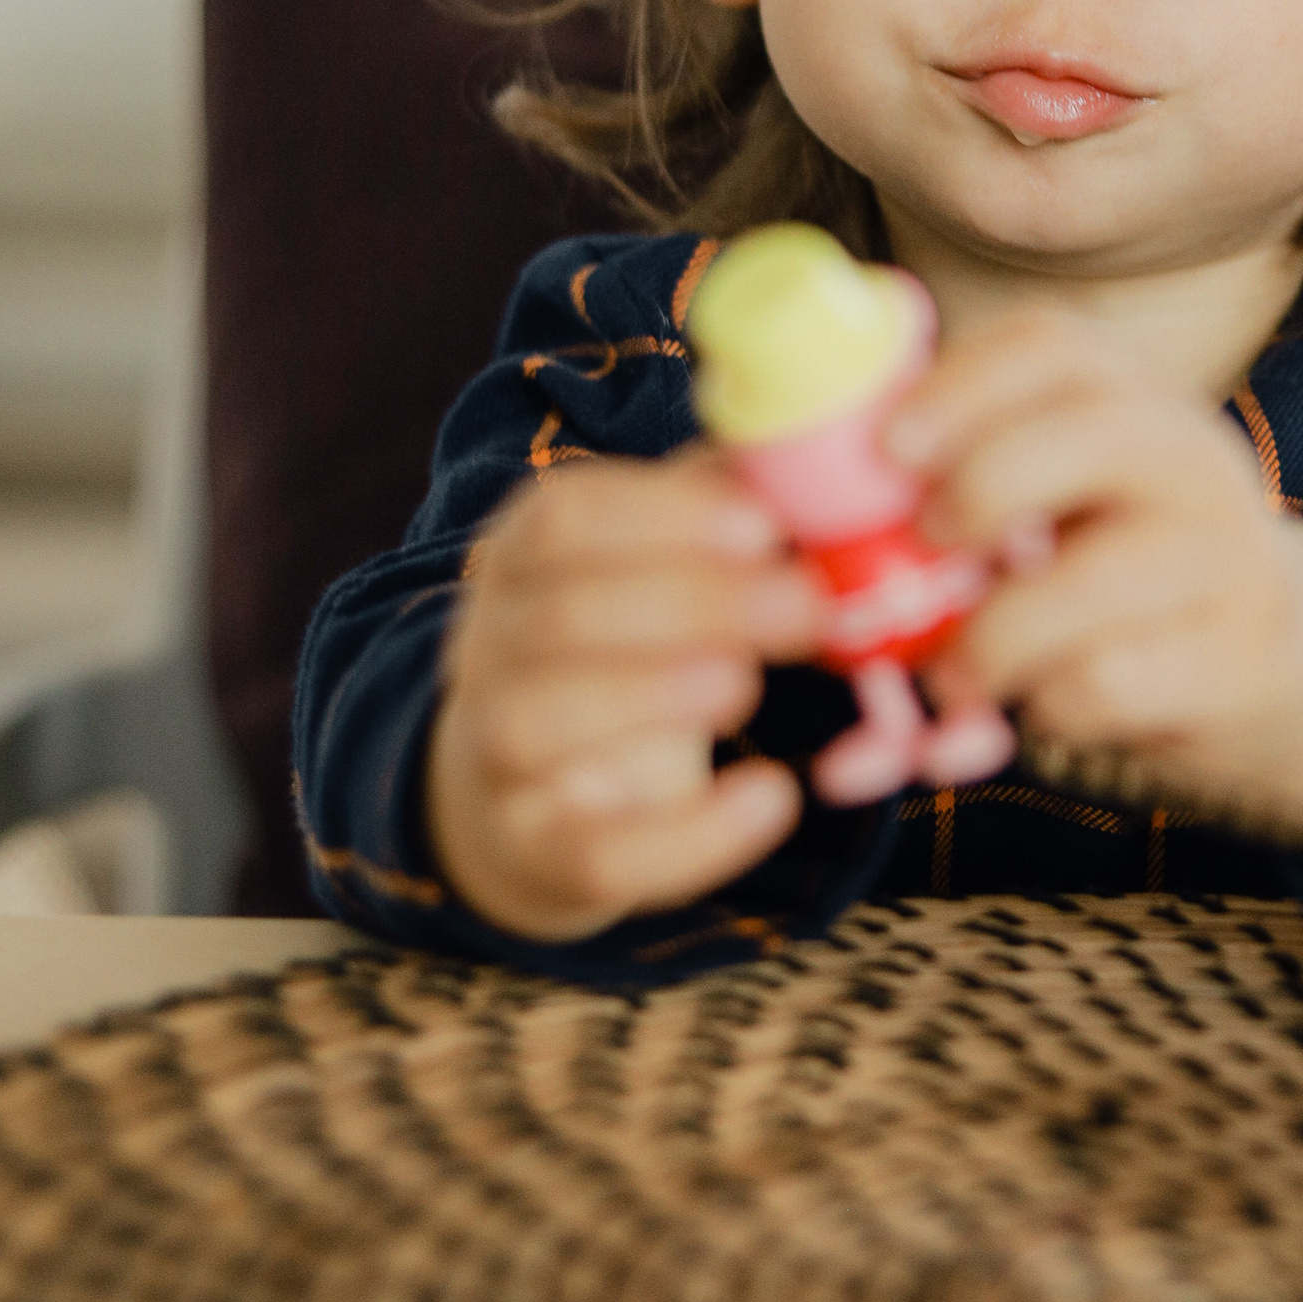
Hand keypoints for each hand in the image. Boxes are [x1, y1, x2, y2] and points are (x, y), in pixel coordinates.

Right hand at [426, 446, 824, 940]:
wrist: (532, 800)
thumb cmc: (628, 652)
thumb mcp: (657, 566)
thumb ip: (721, 510)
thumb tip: (814, 450)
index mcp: (524, 558)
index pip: (561, 519)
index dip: (660, 518)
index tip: (763, 527)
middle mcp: (488, 650)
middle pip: (558, 619)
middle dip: (690, 604)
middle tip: (806, 607)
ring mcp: (497, 758)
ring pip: (535, 724)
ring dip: (649, 697)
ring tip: (746, 684)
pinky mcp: (538, 852)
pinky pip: (595, 851)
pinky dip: (688, 832)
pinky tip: (771, 796)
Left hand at [891, 309, 1302, 878]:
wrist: (1278, 666)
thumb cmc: (1110, 576)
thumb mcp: (1055, 500)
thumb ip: (949, 475)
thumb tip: (772, 474)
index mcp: (1132, 397)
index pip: (1053, 346)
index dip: (961, 385)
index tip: (891, 447)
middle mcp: (1194, 456)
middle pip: (1086, 433)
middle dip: (981, 490)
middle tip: (933, 552)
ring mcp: (1229, 557)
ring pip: (1086, 583)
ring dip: (992, 640)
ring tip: (965, 671)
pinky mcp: (1244, 659)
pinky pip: (1108, 683)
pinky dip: (1048, 708)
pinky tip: (1052, 705)